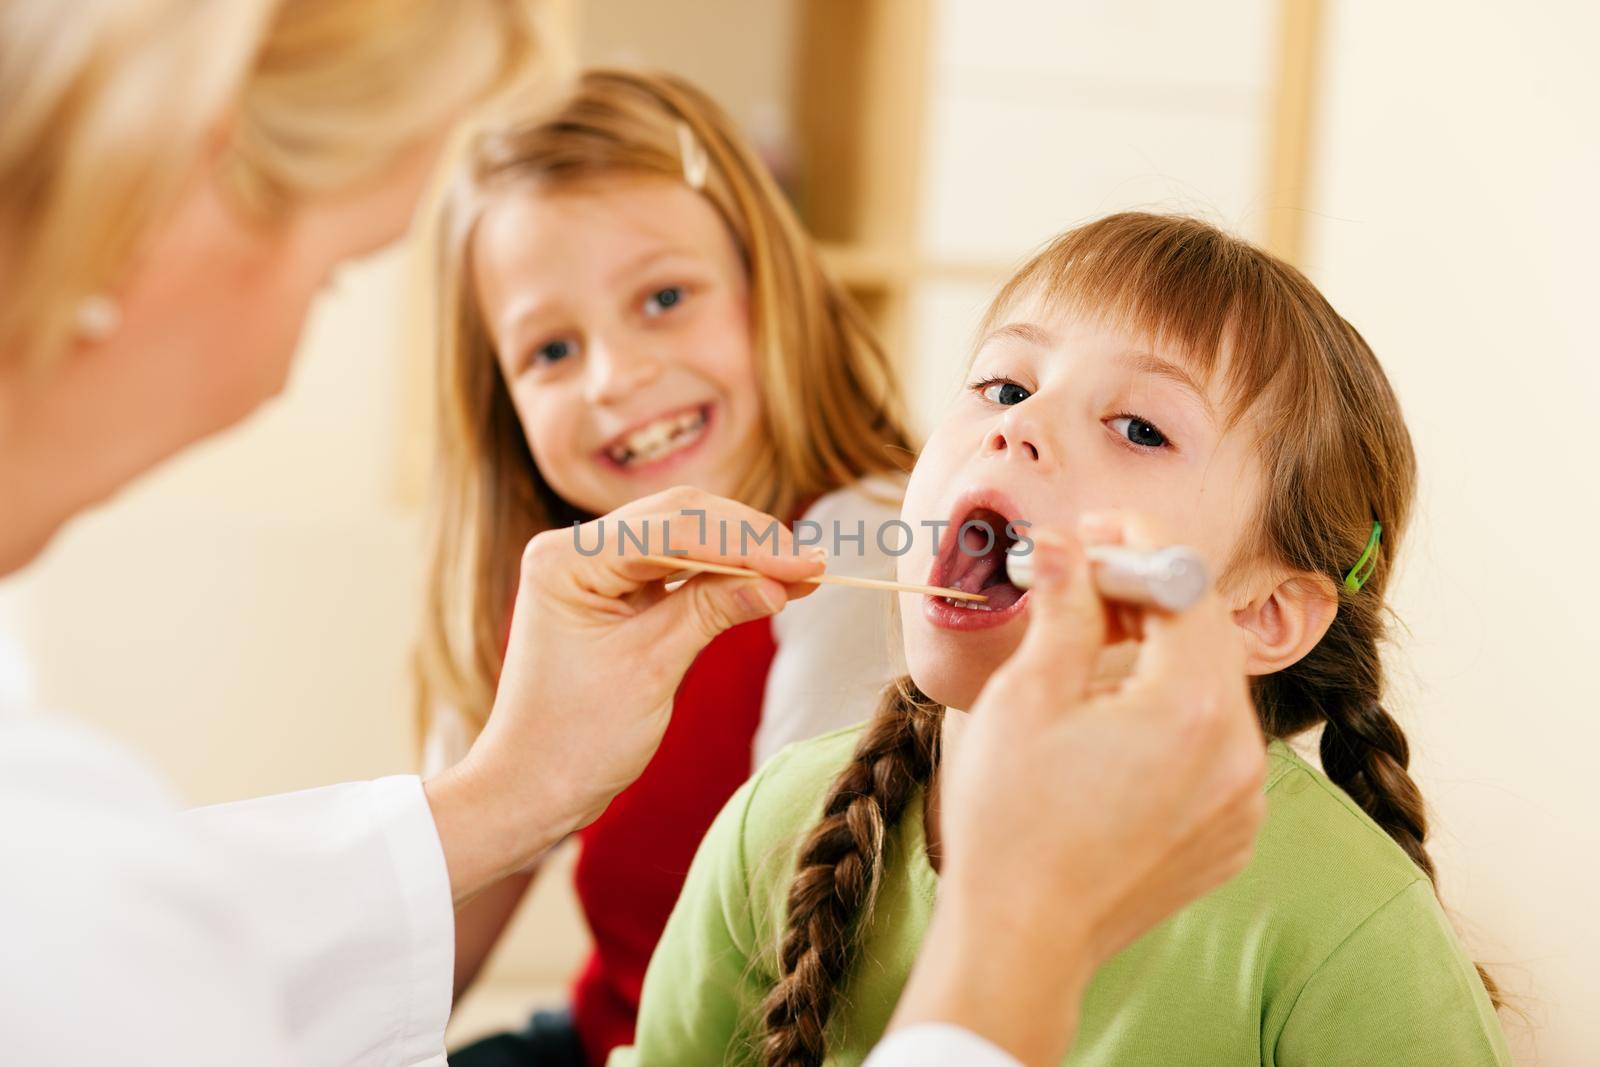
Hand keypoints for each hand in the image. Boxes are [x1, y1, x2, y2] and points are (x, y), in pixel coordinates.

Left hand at [425, 487, 823, 903]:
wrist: (532, 787)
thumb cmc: (576, 738)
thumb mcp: (651, 669)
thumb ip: (712, 611)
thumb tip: (780, 581)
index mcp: (567, 559)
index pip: (672, 528)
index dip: (745, 542)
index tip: (806, 563)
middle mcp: (575, 548)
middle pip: (681, 517)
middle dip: (750, 539)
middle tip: (813, 566)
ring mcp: (594, 565)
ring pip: (686, 535)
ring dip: (744, 553)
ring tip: (804, 574)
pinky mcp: (614, 588)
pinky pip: (679, 566)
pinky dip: (725, 574)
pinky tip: (770, 584)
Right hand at [890, 514, 1265, 1064]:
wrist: (1022, 939)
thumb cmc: (1011, 822)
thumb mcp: (1025, 697)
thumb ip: (1063, 608)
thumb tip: (1066, 544)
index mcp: (1191, 709)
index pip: (1186, 588)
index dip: (1139, 548)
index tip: (1093, 534)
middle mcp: (1239, 753)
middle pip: (1206, 635)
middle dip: (1147, 596)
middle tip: (1083, 582)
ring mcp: (1242, 800)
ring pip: (1211, 689)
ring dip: (1157, 655)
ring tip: (1086, 656)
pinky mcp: (1230, 833)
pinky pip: (1214, 746)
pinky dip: (1171, 716)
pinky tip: (1110, 724)